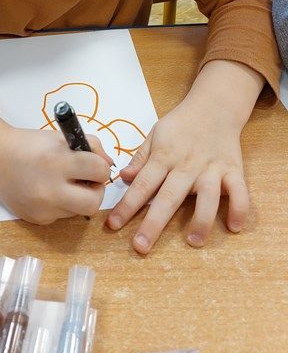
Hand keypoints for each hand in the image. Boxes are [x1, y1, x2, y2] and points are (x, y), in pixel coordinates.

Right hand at [0, 88, 110, 224]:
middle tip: (87, 181)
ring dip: (78, 198)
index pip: (99, 170)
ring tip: (65, 184)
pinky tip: (49, 191)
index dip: (100, 166)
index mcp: (57, 161)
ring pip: (78, 211)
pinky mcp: (37, 219)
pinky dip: (62, 205)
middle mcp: (49, 188)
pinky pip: (62, 216)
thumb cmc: (32, 144)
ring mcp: (42, 208)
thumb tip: (108, 165)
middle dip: (96, 191)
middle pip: (94, 202)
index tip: (93, 164)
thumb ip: (90, 147)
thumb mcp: (61, 137)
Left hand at [105, 59, 264, 253]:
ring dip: (201, 218)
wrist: (214, 106)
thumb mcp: (155, 134)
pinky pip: (239, 190)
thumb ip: (141, 158)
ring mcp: (211, 168)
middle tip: (141, 247)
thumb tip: (123, 177)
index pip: (142, 184)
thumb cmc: (180, 125)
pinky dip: (239, 208)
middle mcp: (186, 165)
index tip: (112, 225)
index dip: (127, 205)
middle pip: (169, 196)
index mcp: (164, 156)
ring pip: (207, 195)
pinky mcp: (233, 170)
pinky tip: (234, 226)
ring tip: (194, 241)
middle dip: (154, 223)